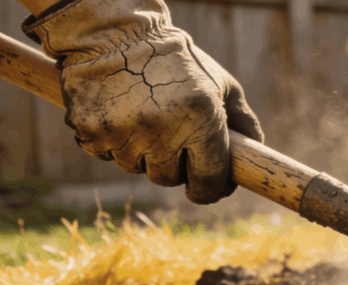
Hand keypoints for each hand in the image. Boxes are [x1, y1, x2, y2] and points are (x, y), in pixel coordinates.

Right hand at [23, 0, 262, 203]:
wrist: (113, 31)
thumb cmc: (175, 59)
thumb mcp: (219, 81)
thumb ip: (242, 119)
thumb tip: (255, 152)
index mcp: (200, 117)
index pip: (208, 178)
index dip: (210, 190)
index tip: (207, 189)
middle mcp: (162, 130)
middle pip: (168, 178)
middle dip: (173, 166)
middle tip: (170, 139)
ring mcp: (124, 132)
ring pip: (136, 168)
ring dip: (141, 153)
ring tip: (142, 118)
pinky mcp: (92, 131)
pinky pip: (106, 155)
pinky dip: (113, 142)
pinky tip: (118, 114)